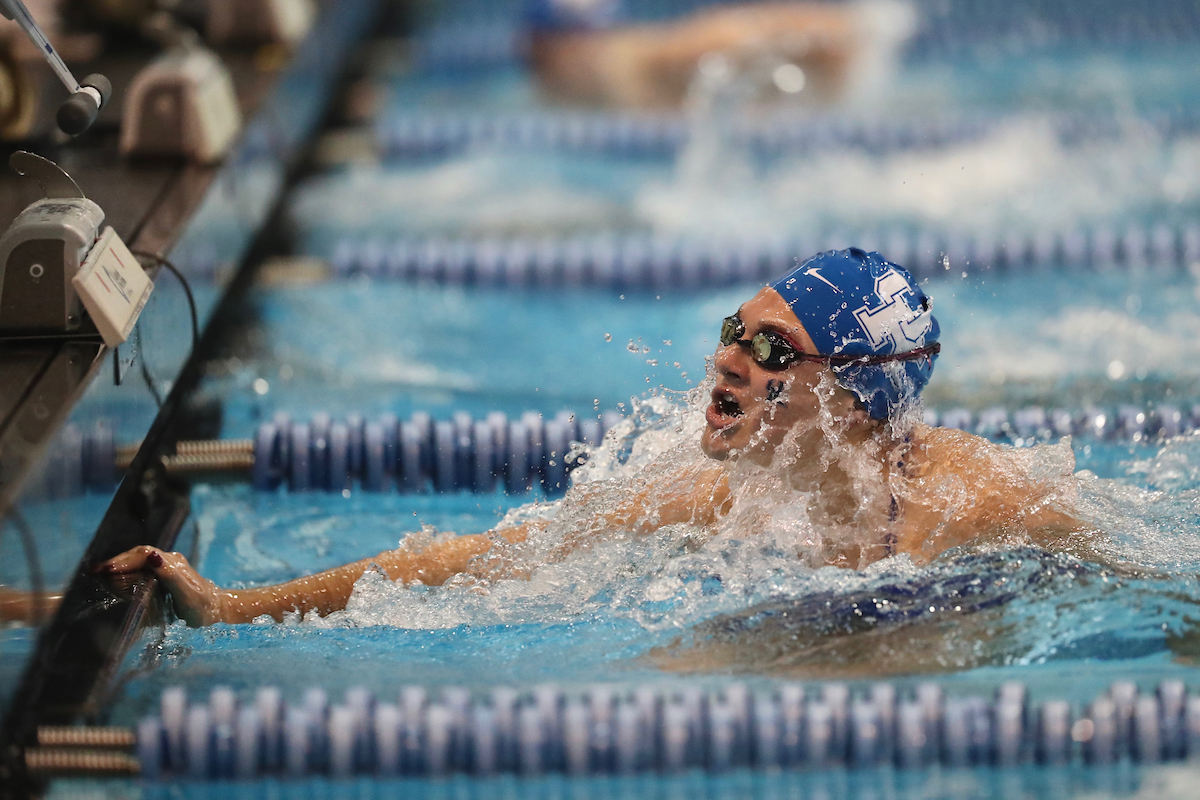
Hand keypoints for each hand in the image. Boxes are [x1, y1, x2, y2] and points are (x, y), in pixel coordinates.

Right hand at [97, 546, 224, 626]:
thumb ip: (170, 574)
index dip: (123, 560)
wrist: (218, 610)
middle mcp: (168, 561)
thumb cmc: (202, 605)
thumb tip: (151, 556)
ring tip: (100, 574)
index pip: (142, 554)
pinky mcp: (165, 576)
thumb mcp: (186, 593)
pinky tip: (116, 579)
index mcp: (172, 562)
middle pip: (138, 554)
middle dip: (117, 561)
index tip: (105, 569)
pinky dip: (127, 571)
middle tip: (95, 571)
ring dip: (120, 565)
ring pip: (139, 560)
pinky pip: (142, 568)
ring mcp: (167, 567)